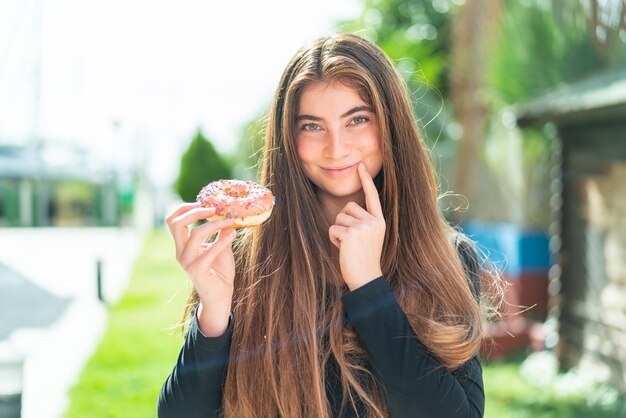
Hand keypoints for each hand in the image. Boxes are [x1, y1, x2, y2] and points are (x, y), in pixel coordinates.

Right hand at [165, 202, 235, 335]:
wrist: (221, 296)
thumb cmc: (220, 271)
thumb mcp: (221, 246)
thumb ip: (220, 231)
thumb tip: (228, 213)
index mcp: (182, 245)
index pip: (173, 220)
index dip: (185, 208)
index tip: (204, 202)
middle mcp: (180, 252)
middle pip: (177, 223)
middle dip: (195, 211)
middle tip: (214, 207)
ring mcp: (187, 262)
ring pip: (195, 234)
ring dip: (215, 224)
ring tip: (230, 220)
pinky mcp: (197, 271)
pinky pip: (209, 251)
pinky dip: (222, 240)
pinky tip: (234, 234)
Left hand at [329, 163, 384, 289]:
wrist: (366, 279)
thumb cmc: (364, 259)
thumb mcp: (370, 237)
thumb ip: (363, 221)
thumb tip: (349, 207)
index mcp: (379, 220)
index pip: (372, 196)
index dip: (366, 180)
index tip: (360, 165)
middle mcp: (374, 221)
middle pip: (348, 207)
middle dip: (343, 222)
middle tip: (352, 241)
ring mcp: (363, 226)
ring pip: (339, 217)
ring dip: (338, 232)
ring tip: (348, 246)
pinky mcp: (351, 233)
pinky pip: (333, 228)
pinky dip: (333, 239)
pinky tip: (344, 250)